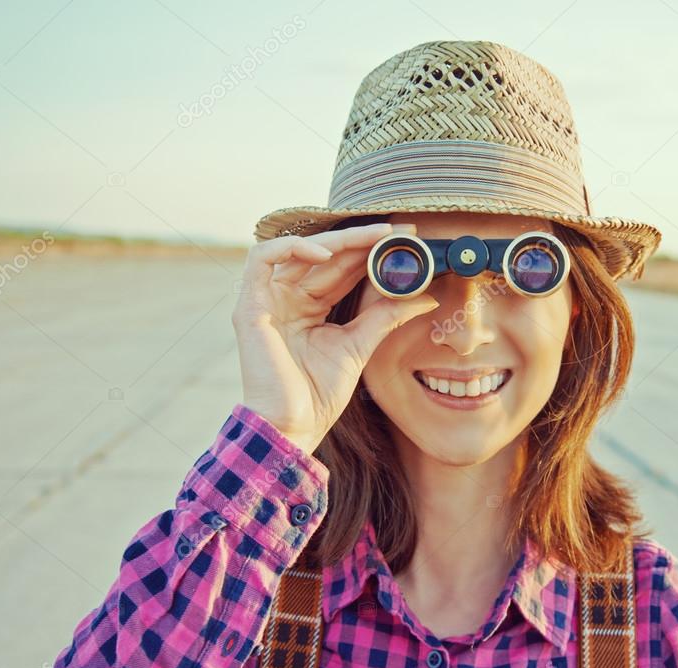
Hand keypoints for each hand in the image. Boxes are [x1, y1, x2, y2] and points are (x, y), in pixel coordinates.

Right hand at [232, 223, 438, 453]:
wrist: (292, 426)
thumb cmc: (317, 395)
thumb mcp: (359, 346)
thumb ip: (386, 316)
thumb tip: (426, 297)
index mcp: (310, 308)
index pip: (341, 268)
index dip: (370, 251)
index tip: (406, 241)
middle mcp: (287, 299)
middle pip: (325, 256)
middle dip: (362, 240)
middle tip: (399, 231)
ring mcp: (267, 300)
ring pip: (299, 250)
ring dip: (336, 241)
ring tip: (372, 239)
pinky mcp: (250, 306)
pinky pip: (261, 259)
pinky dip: (291, 248)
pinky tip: (324, 255)